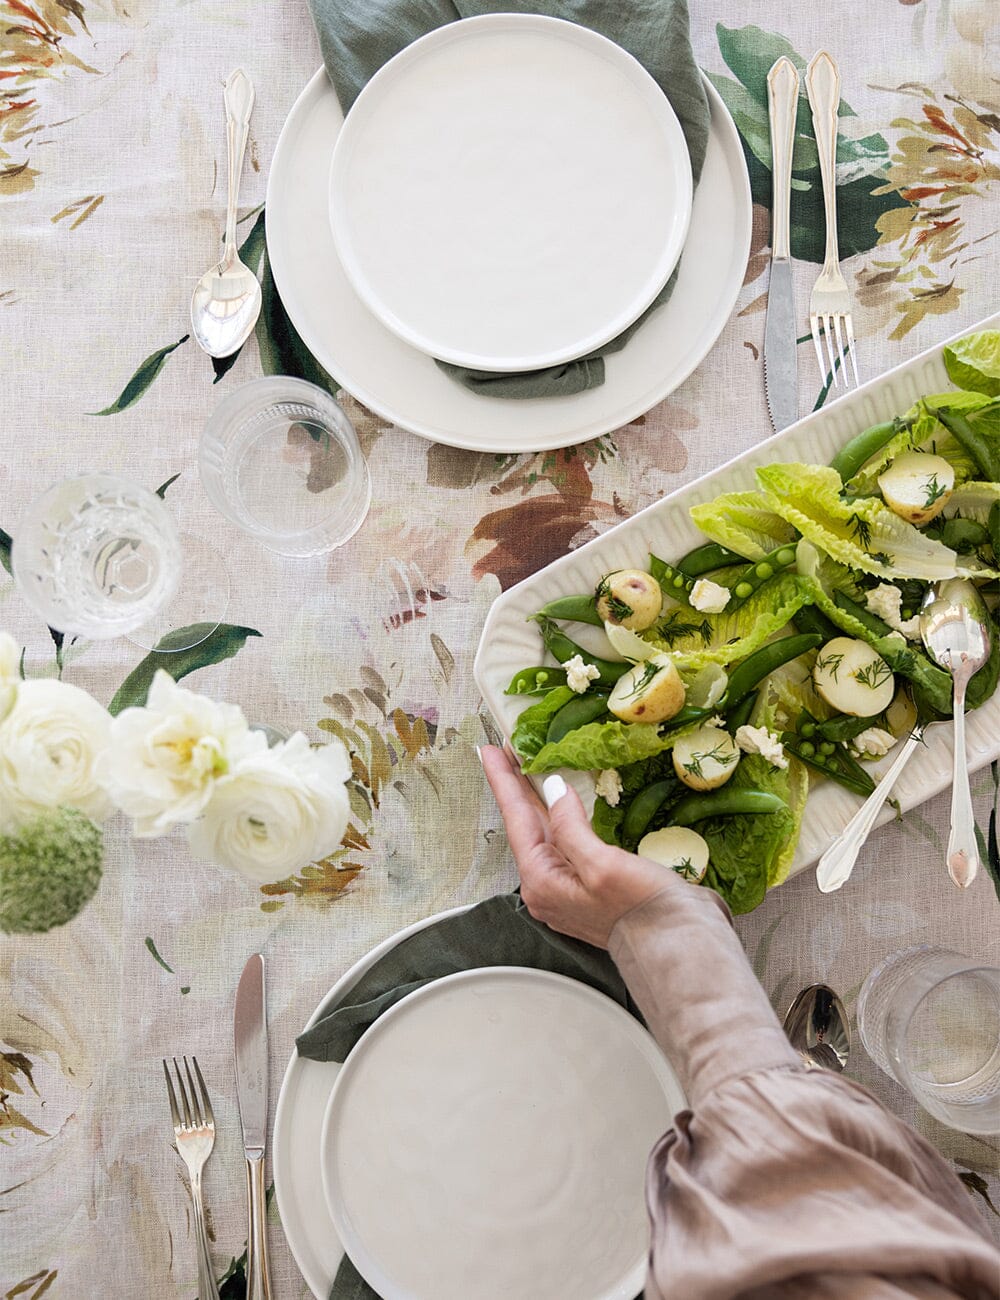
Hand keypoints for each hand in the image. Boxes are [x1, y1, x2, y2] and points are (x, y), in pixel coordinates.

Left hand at [480, 745, 680, 948]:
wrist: (678, 947)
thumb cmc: (643, 912)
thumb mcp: (602, 865)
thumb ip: (570, 827)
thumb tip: (552, 790)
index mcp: (542, 881)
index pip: (515, 819)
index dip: (503, 781)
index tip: (490, 751)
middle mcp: (548, 886)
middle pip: (525, 825)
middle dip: (514, 787)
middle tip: (504, 751)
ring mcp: (568, 887)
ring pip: (545, 833)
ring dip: (535, 800)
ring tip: (526, 769)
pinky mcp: (590, 886)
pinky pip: (566, 842)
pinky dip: (560, 816)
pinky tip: (563, 804)